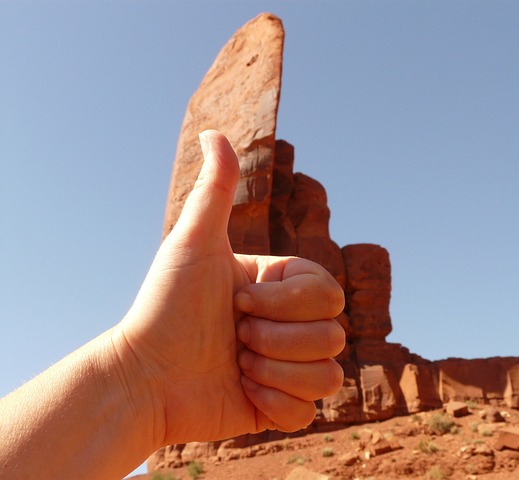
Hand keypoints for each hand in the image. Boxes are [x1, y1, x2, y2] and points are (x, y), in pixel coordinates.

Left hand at [116, 130, 344, 446]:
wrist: (144, 375)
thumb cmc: (165, 304)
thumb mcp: (192, 242)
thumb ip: (215, 189)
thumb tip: (214, 131)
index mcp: (282, 288)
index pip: (328, 294)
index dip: (284, 303)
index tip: (237, 301)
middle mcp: (292, 325)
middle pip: (334, 334)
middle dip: (277, 338)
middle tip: (235, 335)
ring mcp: (289, 367)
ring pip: (330, 375)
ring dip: (276, 371)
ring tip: (237, 364)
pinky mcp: (281, 406)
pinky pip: (311, 410)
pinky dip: (274, 403)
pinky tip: (242, 392)